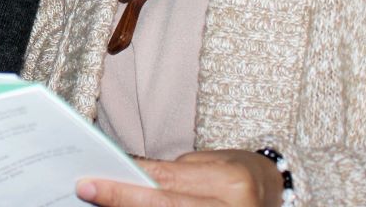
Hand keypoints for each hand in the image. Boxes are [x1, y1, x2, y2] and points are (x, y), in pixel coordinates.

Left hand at [76, 150, 283, 206]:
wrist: (277, 194)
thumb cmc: (240, 173)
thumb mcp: (213, 162)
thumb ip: (174, 172)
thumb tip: (130, 176)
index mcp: (233, 183)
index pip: (169, 183)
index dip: (127, 183)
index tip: (93, 181)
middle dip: (123, 202)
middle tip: (88, 191)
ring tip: (102, 205)